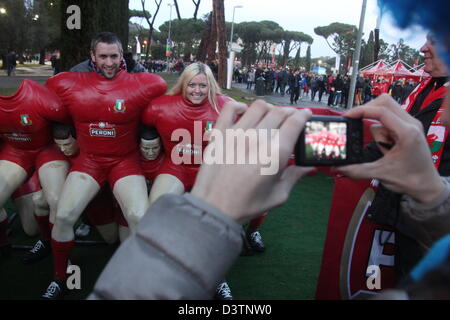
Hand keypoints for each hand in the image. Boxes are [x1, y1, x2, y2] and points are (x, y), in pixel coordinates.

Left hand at [191, 100, 312, 222]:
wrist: (215, 207)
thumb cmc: (247, 204)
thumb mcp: (278, 195)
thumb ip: (295, 177)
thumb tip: (308, 168)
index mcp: (275, 154)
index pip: (294, 122)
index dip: (303, 115)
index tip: (306, 115)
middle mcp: (257, 139)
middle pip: (279, 112)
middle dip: (289, 113)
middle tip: (291, 119)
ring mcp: (237, 134)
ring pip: (258, 107)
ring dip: (269, 109)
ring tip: (270, 117)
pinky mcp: (220, 134)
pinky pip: (230, 108)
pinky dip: (240, 106)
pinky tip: (245, 113)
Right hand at [336, 94, 444, 203]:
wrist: (427, 187)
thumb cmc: (412, 180)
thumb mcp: (381, 174)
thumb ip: (357, 170)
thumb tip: (338, 167)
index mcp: (407, 132)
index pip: (381, 111)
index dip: (362, 111)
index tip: (347, 116)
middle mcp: (410, 124)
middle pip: (384, 103)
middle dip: (366, 111)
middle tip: (355, 123)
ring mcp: (410, 125)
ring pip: (385, 111)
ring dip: (375, 126)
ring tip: (382, 147)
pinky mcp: (407, 129)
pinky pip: (388, 121)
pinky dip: (380, 130)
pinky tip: (385, 146)